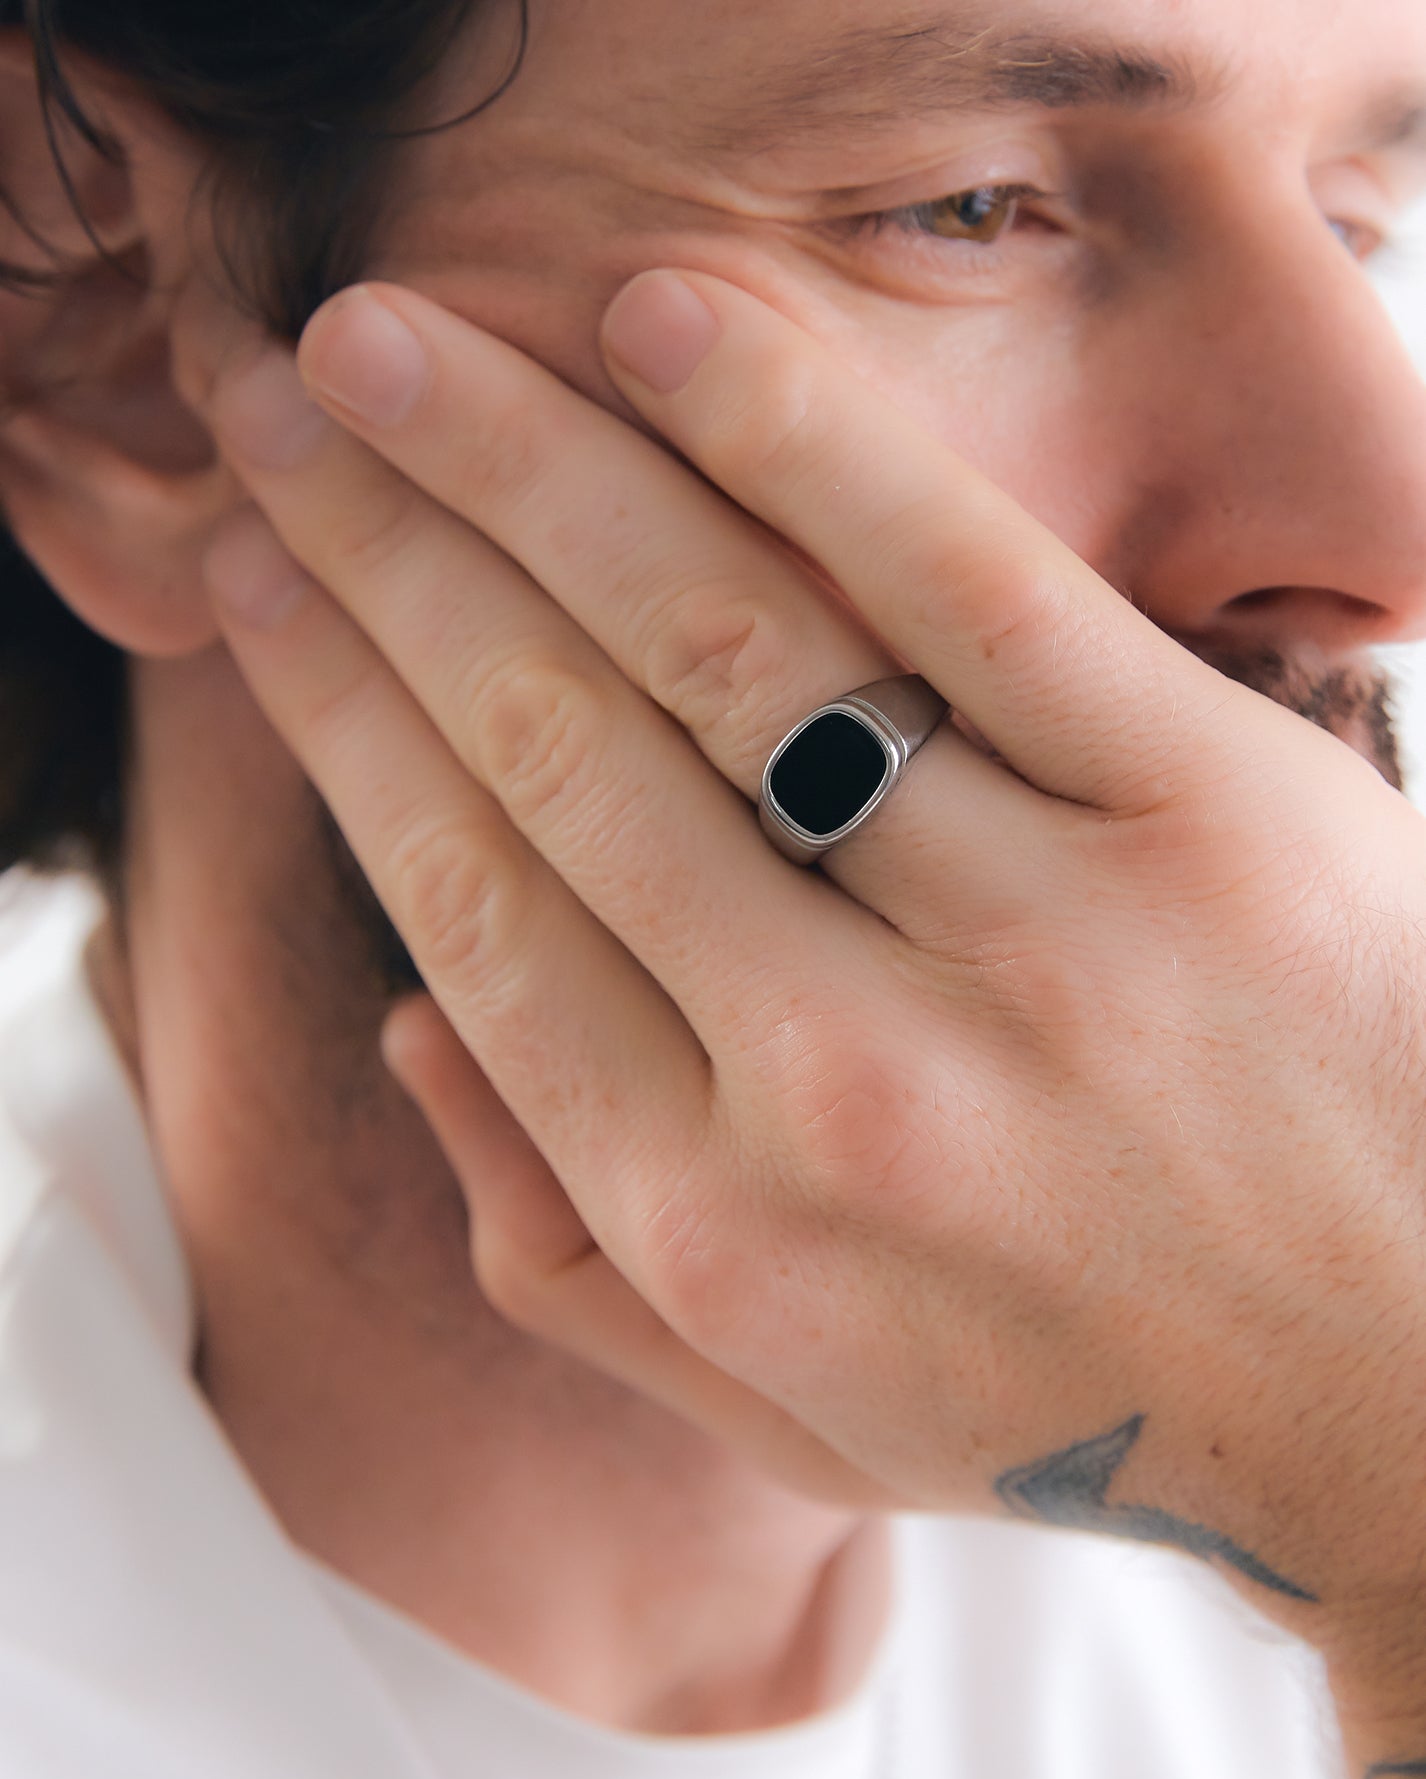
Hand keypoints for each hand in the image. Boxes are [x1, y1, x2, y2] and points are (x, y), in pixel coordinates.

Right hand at [196, 271, 1425, 1665]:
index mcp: (716, 1223)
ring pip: (718, 645)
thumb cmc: (1087, 1397)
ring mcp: (1033, 940)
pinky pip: (967, 588)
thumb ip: (560, 1257)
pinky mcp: (1207, 818)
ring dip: (524, 464)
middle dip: (384, 548)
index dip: (342, 715)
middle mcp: (840, 1085)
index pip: (469, 904)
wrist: (1423, 1402)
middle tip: (288, 407)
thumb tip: (407, 1022)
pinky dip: (801, 439)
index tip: (269, 584)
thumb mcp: (794, 1415)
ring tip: (396, 342)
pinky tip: (665, 322)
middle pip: (552, 744)